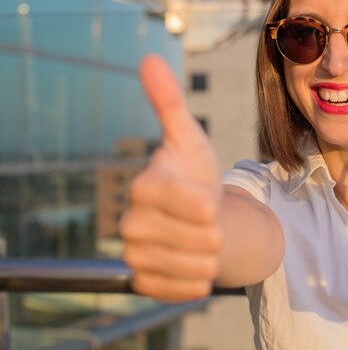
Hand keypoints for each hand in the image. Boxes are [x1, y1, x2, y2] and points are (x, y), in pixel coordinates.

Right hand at [120, 55, 223, 301]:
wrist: (198, 218)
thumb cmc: (196, 175)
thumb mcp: (191, 139)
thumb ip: (170, 103)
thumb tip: (149, 58)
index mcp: (145, 185)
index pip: (186, 201)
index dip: (206, 204)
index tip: (212, 201)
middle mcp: (131, 222)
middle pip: (199, 238)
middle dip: (215, 230)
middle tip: (208, 221)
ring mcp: (135, 254)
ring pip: (195, 265)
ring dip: (212, 255)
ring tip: (205, 239)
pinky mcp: (143, 282)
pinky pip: (182, 290)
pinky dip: (199, 280)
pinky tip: (199, 265)